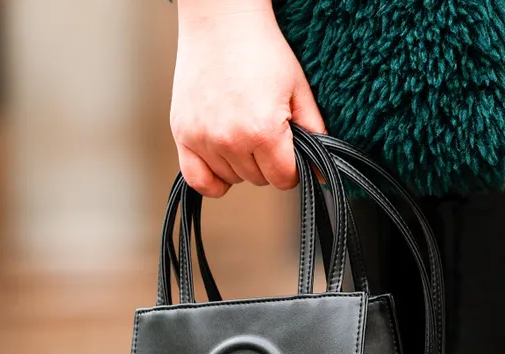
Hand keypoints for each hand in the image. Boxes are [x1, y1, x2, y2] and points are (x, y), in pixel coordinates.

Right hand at [169, 0, 324, 196]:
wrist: (221, 22)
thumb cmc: (261, 50)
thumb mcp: (299, 91)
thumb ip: (314, 136)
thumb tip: (322, 175)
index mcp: (262, 131)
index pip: (284, 178)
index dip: (293, 166)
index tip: (290, 148)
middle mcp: (229, 139)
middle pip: (259, 179)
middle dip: (268, 162)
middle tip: (265, 129)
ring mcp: (202, 138)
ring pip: (232, 178)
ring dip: (241, 164)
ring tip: (243, 129)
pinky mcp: (182, 133)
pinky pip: (197, 180)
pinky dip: (212, 178)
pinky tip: (223, 161)